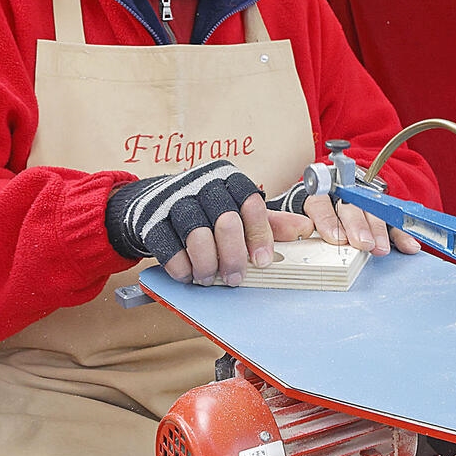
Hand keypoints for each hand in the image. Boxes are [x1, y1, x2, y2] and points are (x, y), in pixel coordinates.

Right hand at [106, 161, 273, 286]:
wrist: (151, 203)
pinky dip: (181, 266)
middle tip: (235, 278)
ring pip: (197, 235)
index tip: (262, 262)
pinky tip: (188, 274)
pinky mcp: (151, 219)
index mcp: (228, 177)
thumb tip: (305, 228)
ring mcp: (174, 199)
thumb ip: (268, 221)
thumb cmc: (204, 209)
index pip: (251, 202)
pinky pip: (168, 247)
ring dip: (207, 265)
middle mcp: (201, 183)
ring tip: (210, 278)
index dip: (259, 235)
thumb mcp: (236, 208)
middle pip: (226, 220)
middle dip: (233, 257)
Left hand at [300, 193, 421, 255]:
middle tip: (363, 243)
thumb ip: (304, 230)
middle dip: (358, 226)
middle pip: (350, 206)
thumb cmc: (317, 215)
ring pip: (372, 211)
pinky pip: (392, 220)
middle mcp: (342, 193)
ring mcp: (364, 199)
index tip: (335, 238)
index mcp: (318, 194)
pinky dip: (401, 234)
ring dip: (379, 230)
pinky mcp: (381, 208)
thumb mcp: (303, 218)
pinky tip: (409, 246)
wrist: (336, 190)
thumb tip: (293, 248)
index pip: (321, 203)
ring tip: (381, 248)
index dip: (328, 220)